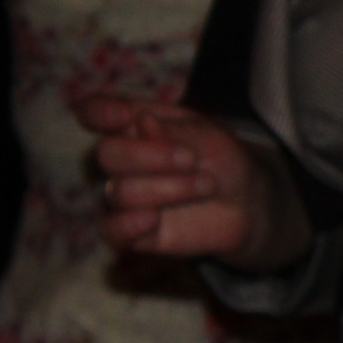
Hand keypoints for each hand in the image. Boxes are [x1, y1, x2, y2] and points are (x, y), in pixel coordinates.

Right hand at [79, 96, 308, 269]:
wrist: (246, 204)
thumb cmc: (223, 162)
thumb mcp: (209, 137)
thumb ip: (173, 130)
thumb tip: (140, 121)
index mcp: (133, 124)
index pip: (95, 112)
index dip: (99, 112)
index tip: (125, 116)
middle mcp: (122, 159)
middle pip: (107, 154)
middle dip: (151, 156)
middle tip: (193, 160)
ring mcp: (124, 195)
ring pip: (120, 192)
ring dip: (167, 188)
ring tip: (205, 186)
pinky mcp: (132, 231)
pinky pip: (110, 230)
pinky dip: (128, 224)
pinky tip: (153, 219)